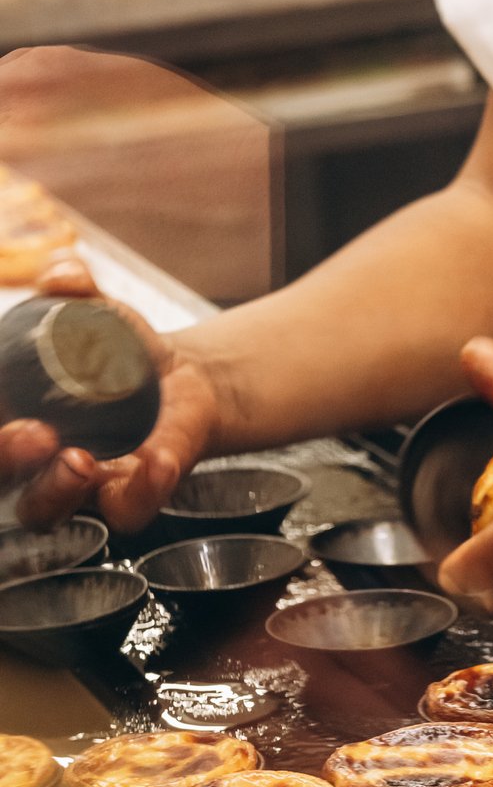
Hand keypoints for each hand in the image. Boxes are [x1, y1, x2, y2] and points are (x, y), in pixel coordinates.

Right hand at [0, 267, 219, 531]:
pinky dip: (141, 490)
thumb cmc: (116, 350)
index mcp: (7, 415)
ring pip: (45, 511)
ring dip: (56, 488)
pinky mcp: (128, 497)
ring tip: (80, 459)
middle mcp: (30, 460)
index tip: (1, 402)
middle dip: (7, 459)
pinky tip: (157, 461)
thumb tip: (65, 275)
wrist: (180, 377)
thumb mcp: (93, 311)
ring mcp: (76, 487)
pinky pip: (126, 511)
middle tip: (33, 433)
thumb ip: (73, 289)